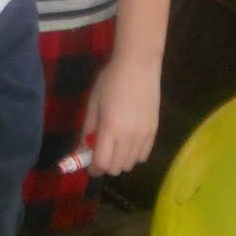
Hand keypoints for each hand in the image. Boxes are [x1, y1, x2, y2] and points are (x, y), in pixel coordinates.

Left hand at [78, 56, 159, 175]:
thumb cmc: (110, 81)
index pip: (102, 163)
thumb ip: (87, 130)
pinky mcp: (154, 132)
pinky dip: (133, 156)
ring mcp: (144, 135)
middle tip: (99, 153)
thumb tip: (81, 151)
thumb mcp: (93, 103)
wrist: (138, 67)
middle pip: (116, 168)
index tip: (88, 165)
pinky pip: (143, 156)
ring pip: (130, 164)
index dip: (93, 168)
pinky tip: (128, 143)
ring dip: (119, 161)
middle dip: (105, 165)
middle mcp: (129, 136)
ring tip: (114, 146)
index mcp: (110, 128)